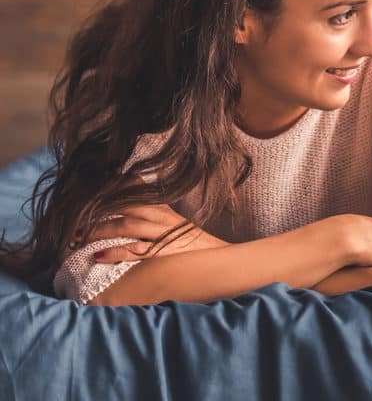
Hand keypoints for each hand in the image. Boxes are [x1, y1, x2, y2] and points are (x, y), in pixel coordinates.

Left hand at [82, 204, 229, 262]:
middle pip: (125, 205)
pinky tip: (98, 256)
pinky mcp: (163, 254)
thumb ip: (155, 215)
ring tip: (78, 237)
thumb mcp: (176, 224)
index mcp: (163, 209)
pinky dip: (115, 252)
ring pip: (127, 225)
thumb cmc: (195, 246)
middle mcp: (162, 218)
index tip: (87, 191)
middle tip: (72, 218)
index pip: (135, 190)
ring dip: (100, 230)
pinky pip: (135, 251)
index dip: (110, 189)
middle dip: (97, 210)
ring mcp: (163, 235)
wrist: (220, 260)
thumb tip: (129, 211)